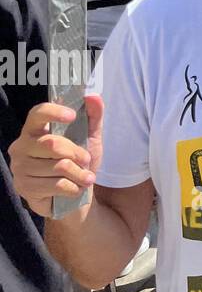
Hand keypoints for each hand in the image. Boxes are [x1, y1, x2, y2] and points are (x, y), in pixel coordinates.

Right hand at [9, 97, 102, 216]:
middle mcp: (21, 146)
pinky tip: (75, 188)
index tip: (72, 116)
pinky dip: (73, 187)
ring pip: (57, 166)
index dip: (53, 112)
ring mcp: (19, 167)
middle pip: (52, 144)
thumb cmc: (79, 161)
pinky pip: (56, 185)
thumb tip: (93, 96)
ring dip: (79, 173)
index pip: (37, 114)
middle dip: (77, 153)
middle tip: (86, 160)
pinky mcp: (23, 187)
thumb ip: (93, 116)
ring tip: (85, 177)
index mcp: (35, 129)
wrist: (75, 195)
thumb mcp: (90, 137)